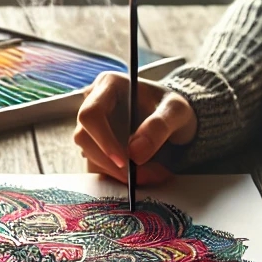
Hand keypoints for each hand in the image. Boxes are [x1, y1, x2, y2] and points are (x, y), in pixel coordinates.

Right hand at [74, 72, 197, 185]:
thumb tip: (134, 153)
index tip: (125, 162)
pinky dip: (116, 174)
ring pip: (88, 153)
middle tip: (140, 177)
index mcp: (109, 84)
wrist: (171, 117)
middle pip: (84, 137)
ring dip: (116, 172)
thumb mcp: (176, 111)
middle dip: (110, 163)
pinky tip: (141, 173)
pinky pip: (96, 162)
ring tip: (150, 174)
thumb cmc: (172, 107)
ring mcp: (91, 122)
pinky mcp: (94, 141)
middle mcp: (93, 101)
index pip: (91, 114)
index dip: (103, 140)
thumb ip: (159, 126)